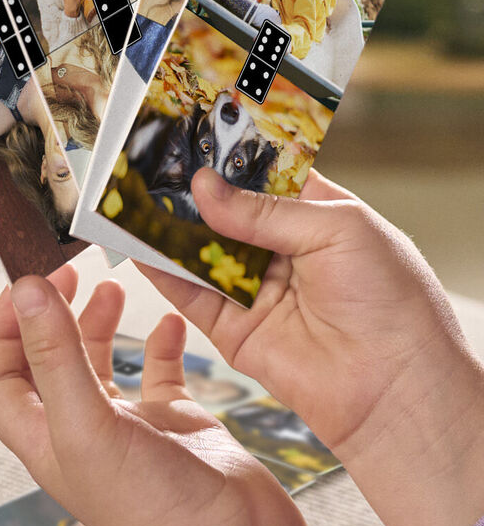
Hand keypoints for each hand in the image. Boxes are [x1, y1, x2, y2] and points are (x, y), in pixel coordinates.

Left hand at [0, 266, 311, 525]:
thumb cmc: (152, 509)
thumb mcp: (88, 424)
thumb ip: (56, 355)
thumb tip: (28, 290)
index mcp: (45, 438)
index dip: (2, 330)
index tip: (27, 286)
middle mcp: (81, 432)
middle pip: (47, 362)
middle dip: (51, 315)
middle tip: (68, 271)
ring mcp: (130, 429)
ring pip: (101, 365)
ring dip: (99, 324)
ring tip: (110, 286)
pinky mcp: (177, 426)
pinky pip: (160, 375)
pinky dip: (159, 343)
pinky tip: (168, 320)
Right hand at [139, 168, 483, 525]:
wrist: (395, 389)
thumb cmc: (393, 304)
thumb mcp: (338, 230)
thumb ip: (264, 212)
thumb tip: (205, 188)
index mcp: (319, 217)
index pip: (266, 177)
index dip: (231, 158)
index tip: (191, 136)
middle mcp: (283, 251)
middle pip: (225, 213)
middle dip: (190, 192)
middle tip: (149, 165)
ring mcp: (255, 290)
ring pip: (200, 251)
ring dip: (167, 228)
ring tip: (130, 198)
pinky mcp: (232, 329)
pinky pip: (189, 294)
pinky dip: (160, 271)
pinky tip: (136, 245)